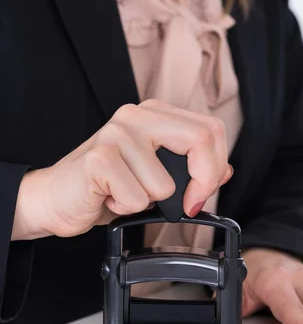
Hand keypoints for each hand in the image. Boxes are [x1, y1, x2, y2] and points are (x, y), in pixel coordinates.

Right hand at [12, 99, 231, 239]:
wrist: (55, 198)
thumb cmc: (105, 187)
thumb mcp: (155, 176)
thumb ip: (190, 169)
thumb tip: (226, 170)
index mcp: (154, 115)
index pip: (210, 129)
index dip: (217, 166)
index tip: (202, 192)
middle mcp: (136, 116)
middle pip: (201, 140)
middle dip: (203, 183)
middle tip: (187, 204)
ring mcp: (116, 134)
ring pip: (166, 184)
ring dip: (148, 202)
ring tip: (125, 193)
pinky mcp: (99, 159)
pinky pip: (137, 198)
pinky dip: (125, 208)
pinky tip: (108, 197)